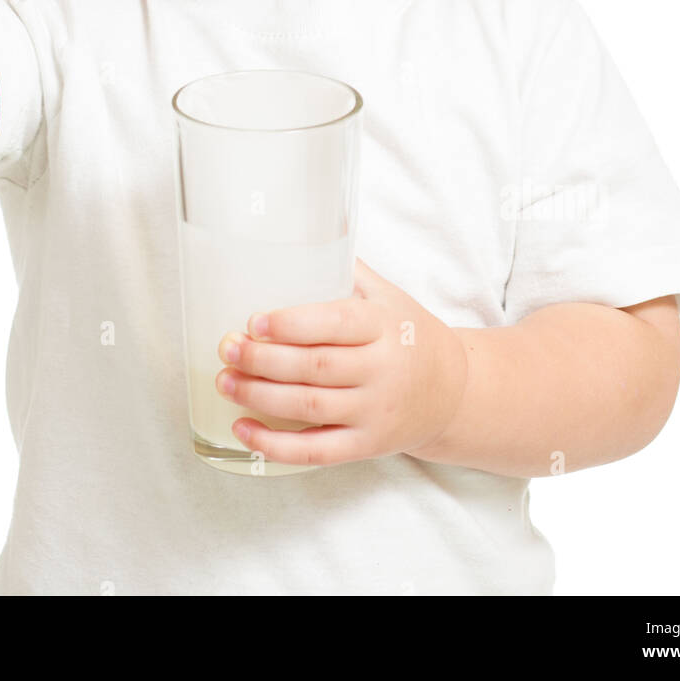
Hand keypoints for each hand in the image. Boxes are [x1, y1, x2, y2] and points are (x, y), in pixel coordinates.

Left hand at [215, 258, 467, 467]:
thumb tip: (308, 229)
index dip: (291, 324)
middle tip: (227, 348)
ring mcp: (374, 412)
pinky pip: (316, 451)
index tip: (254, 320)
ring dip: (260, 396)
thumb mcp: (389, 296)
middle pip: (315, 367)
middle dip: (263, 360)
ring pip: (310, 408)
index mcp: (384, 326)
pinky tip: (243, 428)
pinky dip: (275, 445)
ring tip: (225, 381)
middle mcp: (381, 371)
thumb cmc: (409, 335)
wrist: (454, 393)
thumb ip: (350, 271)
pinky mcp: (366, 445)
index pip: (335, 324)